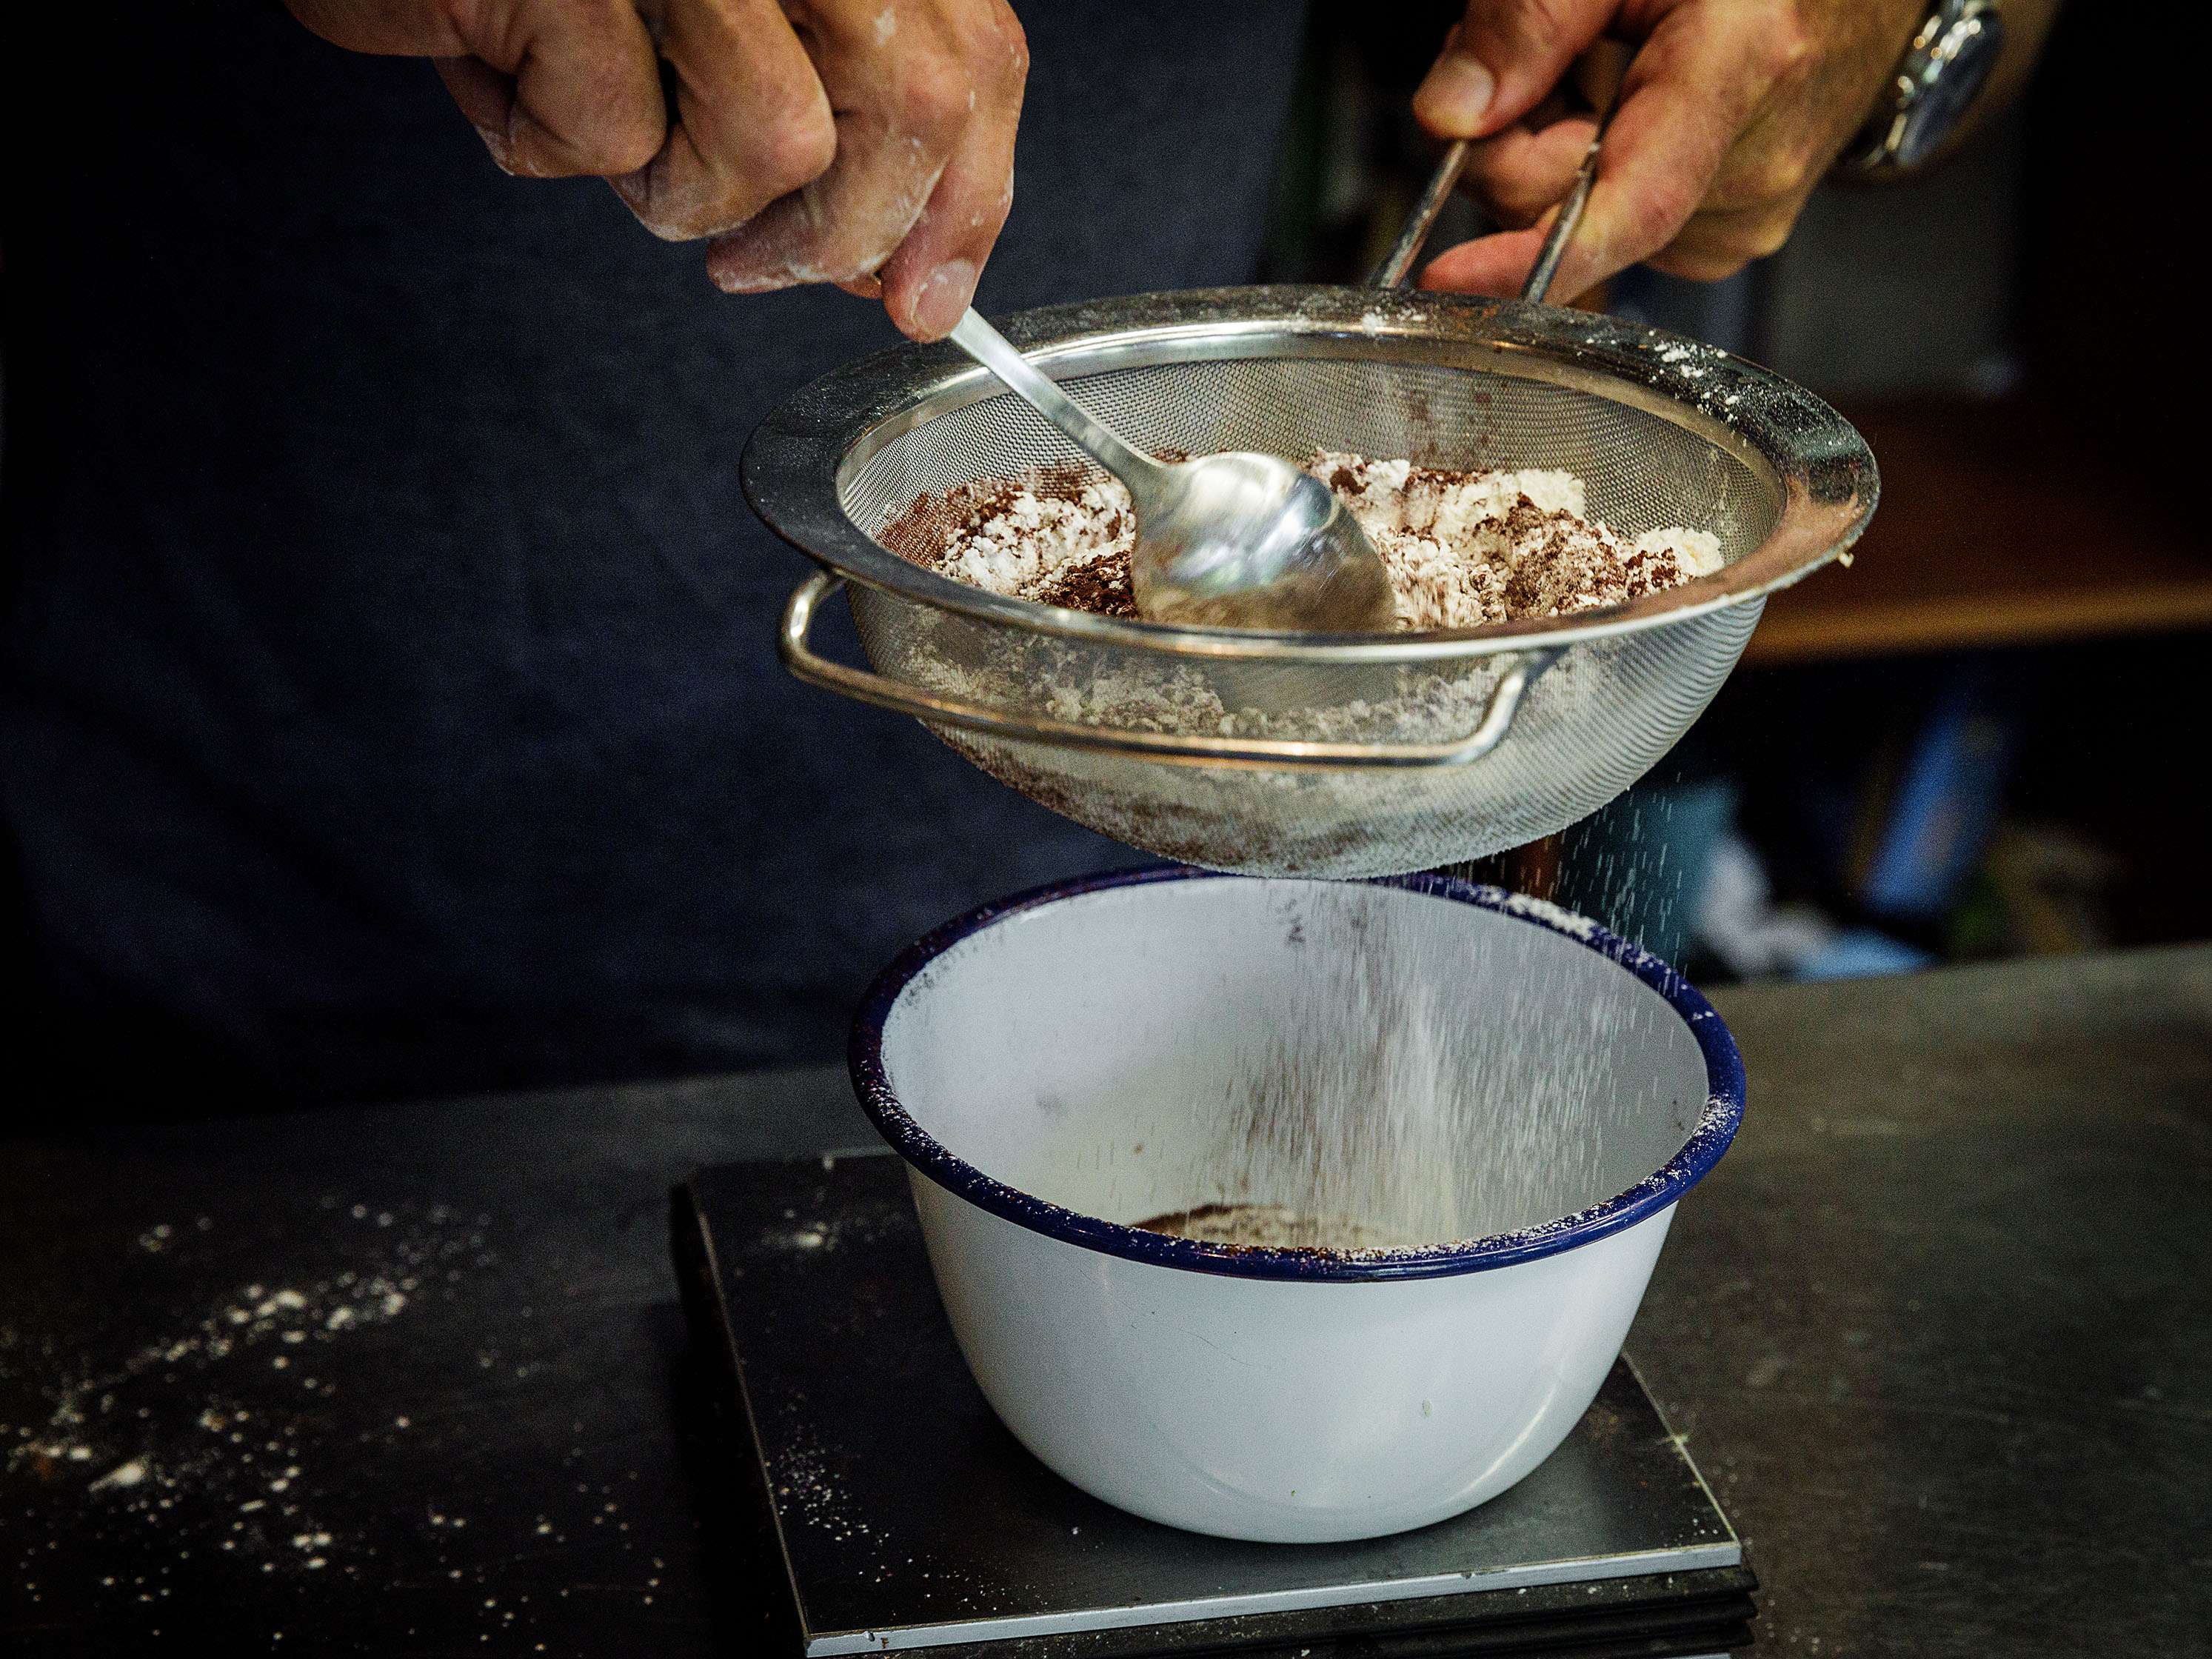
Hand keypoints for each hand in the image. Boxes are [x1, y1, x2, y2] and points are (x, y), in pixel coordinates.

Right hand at [281, 0, 1027, 339]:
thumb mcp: (720, 22)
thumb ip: (834, 109)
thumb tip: (897, 260)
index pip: (979, 54)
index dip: (967, 198)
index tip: (926, 297)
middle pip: (914, 107)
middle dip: (842, 231)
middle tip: (753, 264)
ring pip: (779, 143)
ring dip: (686, 188)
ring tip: (604, 128)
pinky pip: (618, 135)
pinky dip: (551, 142)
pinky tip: (505, 77)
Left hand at [1408, 0, 1941, 298]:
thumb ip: (1531, 20)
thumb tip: (1447, 118)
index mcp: (1742, 73)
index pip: (1628, 204)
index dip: (1527, 254)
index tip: (1450, 276)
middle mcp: (1752, 171)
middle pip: (1560, 206)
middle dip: (1513, 138)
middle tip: (1541, 57)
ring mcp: (1743, 219)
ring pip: (1576, 220)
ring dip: (1556, 150)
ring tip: (1607, 71)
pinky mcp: (1723, 241)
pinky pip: (1610, 227)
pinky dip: (1592, 172)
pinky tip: (1629, 111)